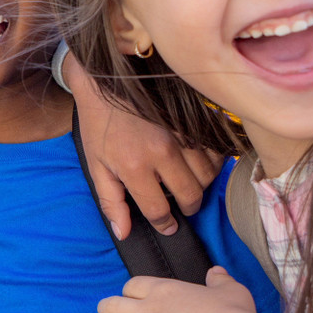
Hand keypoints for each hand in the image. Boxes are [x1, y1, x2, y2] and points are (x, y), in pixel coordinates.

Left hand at [67, 53, 220, 238]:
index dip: (165, 223)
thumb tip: (123, 232)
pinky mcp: (193, 118)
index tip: (168, 226)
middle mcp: (163, 152)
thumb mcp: (96, 166)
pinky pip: (216, 149)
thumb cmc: (99, 125)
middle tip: (182, 206)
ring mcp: (181, 133)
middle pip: (191, 195)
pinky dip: (213, 161)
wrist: (105, 80)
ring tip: (189, 183)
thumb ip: (111, 202)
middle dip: (188, 207)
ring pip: (208, 174)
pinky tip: (200, 162)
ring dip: (202, 185)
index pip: (159, 210)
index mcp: (135, 167)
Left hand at [88, 267, 258, 312]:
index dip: (128, 290)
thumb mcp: (229, 290)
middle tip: (105, 311)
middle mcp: (148, 311)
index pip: (133, 285)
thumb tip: (216, 272)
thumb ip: (219, 280)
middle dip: (106, 307)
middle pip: (113, 305)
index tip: (130, 295)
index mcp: (164, 291)